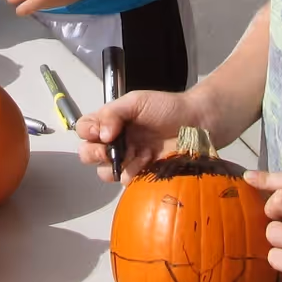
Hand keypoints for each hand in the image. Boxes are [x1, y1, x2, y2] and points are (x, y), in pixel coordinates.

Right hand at [75, 88, 195, 180]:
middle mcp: (115, 142)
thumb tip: (101, 135)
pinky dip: (132, 172)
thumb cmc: (166, 108)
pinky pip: (125, 180)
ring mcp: (128, 159)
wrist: (196, 123)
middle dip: (93, 152)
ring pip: (104, 171)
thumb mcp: (135, 101)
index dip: (86, 132)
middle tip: (108, 148)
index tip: (98, 132)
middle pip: (87, 154)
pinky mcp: (141, 174)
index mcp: (110, 122)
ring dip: (113, 164)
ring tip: (132, 154)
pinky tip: (146, 160)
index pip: (84, 129)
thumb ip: (112, 113)